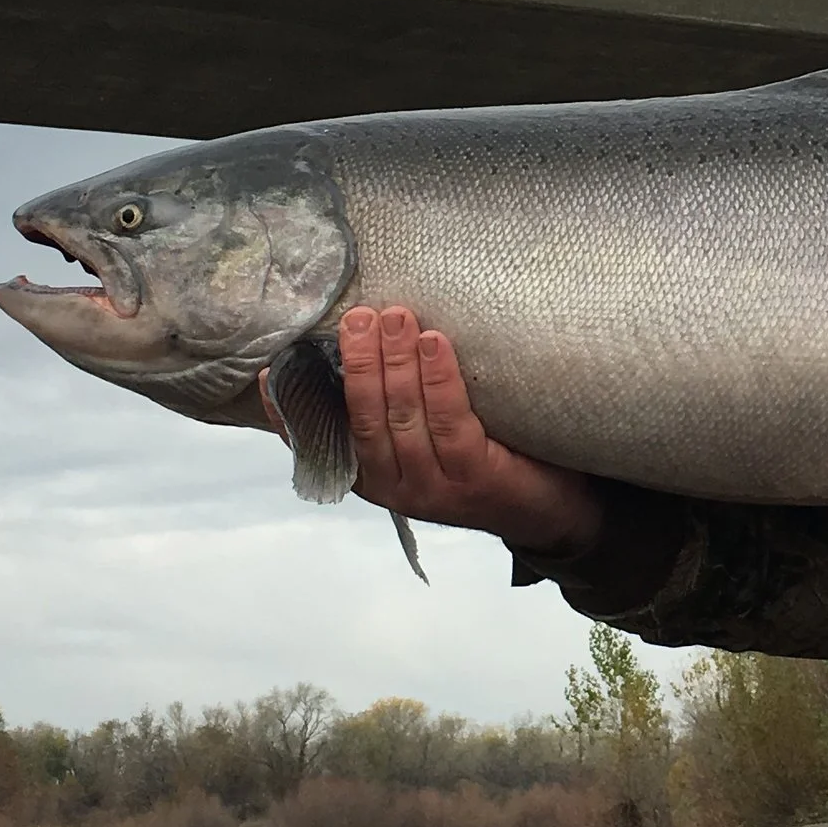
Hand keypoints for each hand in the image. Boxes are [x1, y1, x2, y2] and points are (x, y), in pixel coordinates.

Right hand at [264, 304, 604, 555]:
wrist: (553, 510)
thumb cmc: (485, 458)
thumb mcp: (428, 439)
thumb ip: (395, 407)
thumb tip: (368, 337)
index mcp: (375, 476)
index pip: (322, 442)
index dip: (292, 410)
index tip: (274, 371)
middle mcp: (397, 487)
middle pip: (363, 418)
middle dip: (357, 363)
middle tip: (357, 316)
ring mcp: (435, 487)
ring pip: (403, 418)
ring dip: (394, 363)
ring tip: (395, 317)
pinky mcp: (474, 479)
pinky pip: (449, 422)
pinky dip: (438, 378)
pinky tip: (433, 343)